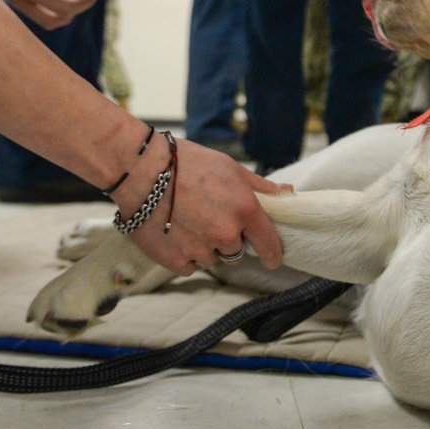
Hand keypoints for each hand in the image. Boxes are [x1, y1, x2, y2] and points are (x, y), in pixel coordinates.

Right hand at [118, 139, 289, 275]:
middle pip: (236, 251)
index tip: (272, 259)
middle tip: (208, 217)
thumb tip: (288, 192)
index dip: (273, 254)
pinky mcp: (176, 260)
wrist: (141, 170)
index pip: (269, 244)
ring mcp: (201, 250)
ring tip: (185, 219)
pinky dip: (183, 253)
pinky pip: (189, 265)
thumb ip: (260, 186)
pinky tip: (172, 231)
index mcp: (245, 210)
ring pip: (211, 258)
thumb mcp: (229, 167)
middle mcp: (226, 234)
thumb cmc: (186, 163)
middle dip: (227, 239)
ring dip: (204, 246)